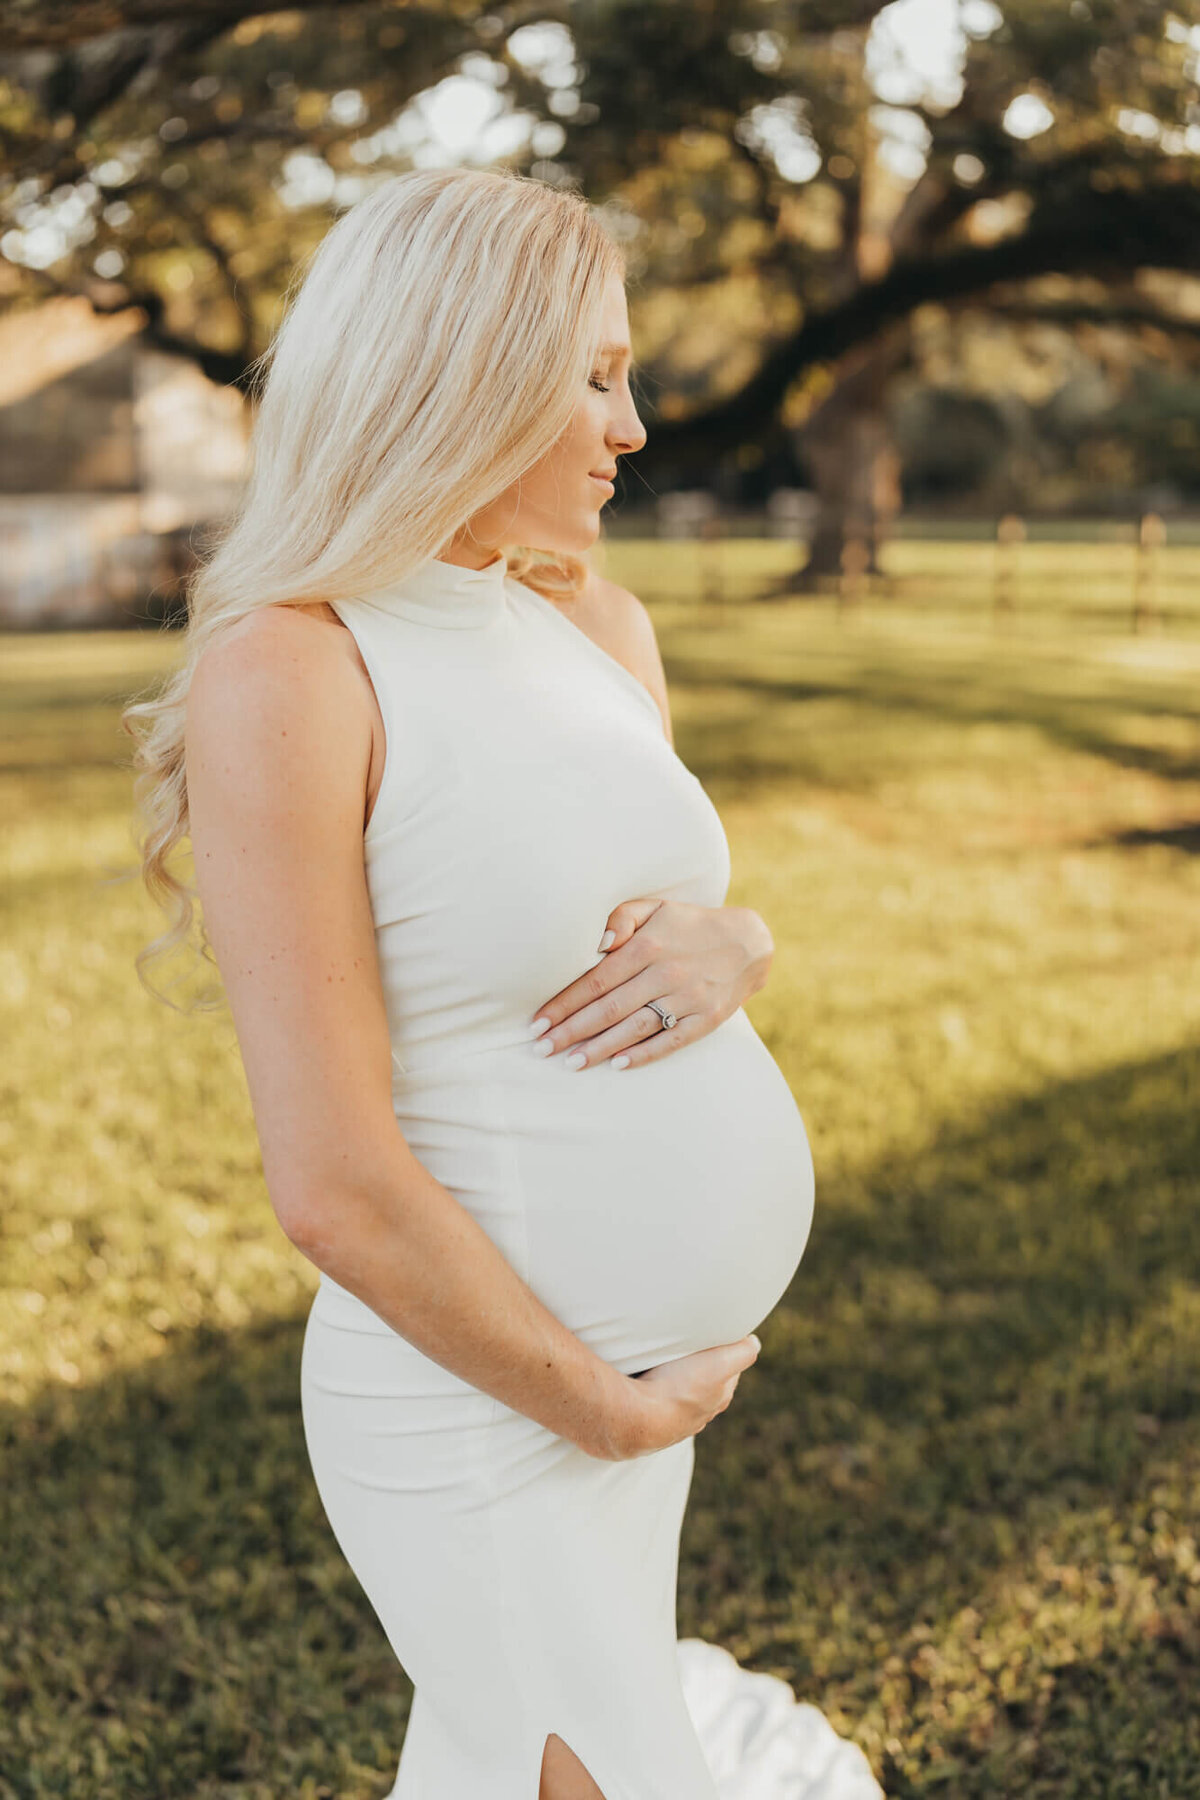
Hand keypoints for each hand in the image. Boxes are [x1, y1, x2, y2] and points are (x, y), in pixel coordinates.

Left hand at [528, 898, 773, 1070]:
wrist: (748, 943)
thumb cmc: (688, 926)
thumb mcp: (655, 908)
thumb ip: (621, 918)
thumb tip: (596, 942)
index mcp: (647, 947)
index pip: (595, 981)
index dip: (564, 1003)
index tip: (538, 1021)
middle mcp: (665, 974)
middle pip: (608, 1008)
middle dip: (571, 1031)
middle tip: (541, 1049)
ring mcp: (687, 999)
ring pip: (634, 1028)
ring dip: (599, 1048)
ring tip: (569, 1062)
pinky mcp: (705, 1020)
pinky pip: (670, 1041)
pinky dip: (643, 1054)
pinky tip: (617, 1065)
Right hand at [592, 1335, 761, 1459]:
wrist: (640, 1419)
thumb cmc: (679, 1388)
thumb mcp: (719, 1363)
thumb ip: (742, 1352)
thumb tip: (754, 1341)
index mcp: (719, 1397)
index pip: (729, 1370)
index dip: (724, 1351)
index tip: (714, 1336)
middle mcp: (701, 1413)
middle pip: (705, 1382)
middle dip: (700, 1364)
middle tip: (688, 1345)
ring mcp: (675, 1420)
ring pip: (680, 1392)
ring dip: (675, 1377)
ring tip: (664, 1360)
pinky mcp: (651, 1422)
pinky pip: (656, 1401)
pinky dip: (655, 1389)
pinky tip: (646, 1380)